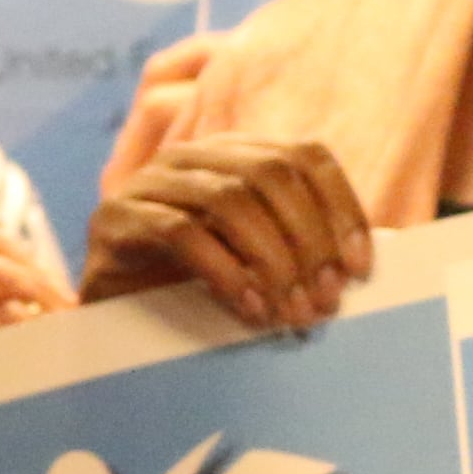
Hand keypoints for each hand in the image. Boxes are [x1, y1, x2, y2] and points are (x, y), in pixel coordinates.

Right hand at [84, 133, 370, 326]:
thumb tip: (360, 263)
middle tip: (323, 302)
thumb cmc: (196, 289)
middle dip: (308, 241)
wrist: (112, 319)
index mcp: (231, 154)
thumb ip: (299, 246)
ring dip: (272, 261)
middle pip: (269, 172)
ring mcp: (146, 182)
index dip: (342, 208)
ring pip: (227, 198)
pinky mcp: (114, 217)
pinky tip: (248, 309)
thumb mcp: (257, 260)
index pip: (304, 155)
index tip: (359, 271)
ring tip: (288, 312)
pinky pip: (179, 232)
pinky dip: (225, 273)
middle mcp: (189, 157)